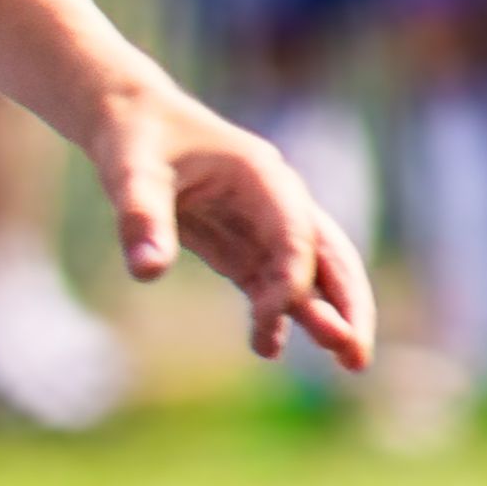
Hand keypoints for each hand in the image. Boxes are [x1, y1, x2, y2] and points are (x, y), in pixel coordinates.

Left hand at [92, 83, 373, 371]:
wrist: (132, 122)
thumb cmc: (135, 139)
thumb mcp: (130, 173)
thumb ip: (140, 220)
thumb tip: (147, 272)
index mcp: (260, 175)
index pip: (294, 232)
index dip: (293, 274)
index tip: (278, 312)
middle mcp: (276, 200)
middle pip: (329, 255)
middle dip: (347, 304)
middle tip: (356, 357)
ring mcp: (263, 225)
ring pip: (310, 275)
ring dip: (326, 315)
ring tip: (346, 363)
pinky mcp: (242, 246)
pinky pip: (271, 284)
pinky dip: (278, 315)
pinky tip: (269, 348)